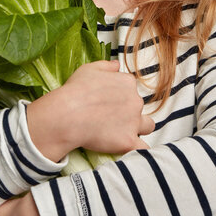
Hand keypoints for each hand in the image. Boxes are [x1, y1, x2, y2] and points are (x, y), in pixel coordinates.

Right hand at [28, 60, 154, 157]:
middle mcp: (135, 101)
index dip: (120, 96)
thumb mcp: (88, 69)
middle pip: (138, 107)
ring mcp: (134, 122)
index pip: (131, 89)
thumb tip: (117, 65)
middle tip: (109, 118)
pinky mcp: (128, 141)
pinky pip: (143, 148)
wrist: (67, 115)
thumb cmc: (75, 91)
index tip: (108, 103)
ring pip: (147, 126)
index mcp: (127, 83)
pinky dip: (138, 149)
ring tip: (121, 133)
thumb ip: (106, 66)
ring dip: (139, 129)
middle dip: (128, 112)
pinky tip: (129, 150)